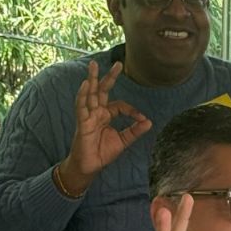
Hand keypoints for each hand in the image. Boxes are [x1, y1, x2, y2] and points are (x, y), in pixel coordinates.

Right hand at [63, 61, 151, 184]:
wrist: (90, 166)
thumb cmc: (103, 152)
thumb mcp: (123, 141)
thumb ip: (134, 131)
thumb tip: (149, 122)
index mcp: (107, 115)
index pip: (120, 105)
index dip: (132, 110)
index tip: (141, 119)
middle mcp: (97, 112)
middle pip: (102, 91)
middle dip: (109, 77)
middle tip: (118, 63)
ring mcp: (88, 116)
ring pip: (90, 94)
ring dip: (92, 79)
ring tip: (93, 65)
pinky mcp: (82, 123)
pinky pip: (81, 107)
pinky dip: (83, 95)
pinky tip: (85, 84)